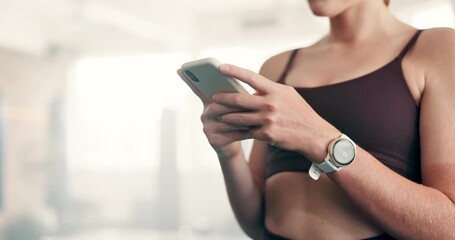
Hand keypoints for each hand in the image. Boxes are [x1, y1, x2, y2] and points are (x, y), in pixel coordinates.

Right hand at [177, 68, 250, 159]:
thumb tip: (243, 89)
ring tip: (255, 116)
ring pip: (226, 120)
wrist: (232, 145)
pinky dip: (243, 131)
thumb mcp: (235, 108)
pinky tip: (253, 129)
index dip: (189, 80)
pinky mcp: (214, 140)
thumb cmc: (237, 122)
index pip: (198, 89)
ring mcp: (207, 128)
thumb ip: (234, 97)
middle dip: (234, 104)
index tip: (180, 69)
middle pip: (218, 105)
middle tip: (249, 102)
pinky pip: (231, 134)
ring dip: (242, 118)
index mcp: (209, 102)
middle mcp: (204, 114)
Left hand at [213, 64, 340, 161]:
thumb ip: (270, 90)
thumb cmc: (299, 112)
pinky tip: (229, 130)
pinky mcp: (266, 135)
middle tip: (213, 97)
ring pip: (238, 117)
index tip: (220, 67)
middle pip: (239, 99)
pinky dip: (237, 131)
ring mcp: (268, 120)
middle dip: (223, 98)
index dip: (234, 71)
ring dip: (225, 116)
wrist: (313, 135)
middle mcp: (270, 104)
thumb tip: (251, 88)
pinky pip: (246, 131)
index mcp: (275, 90)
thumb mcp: (288, 95)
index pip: (250, 77)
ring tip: (217, 114)